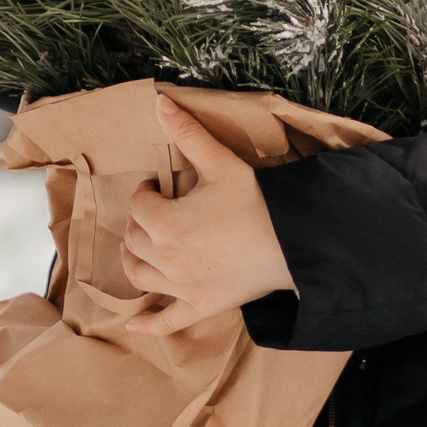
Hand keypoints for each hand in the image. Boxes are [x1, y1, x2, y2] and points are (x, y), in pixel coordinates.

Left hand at [122, 95, 295, 335]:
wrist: (293, 241)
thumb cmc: (256, 200)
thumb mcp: (220, 163)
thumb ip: (187, 133)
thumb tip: (159, 101)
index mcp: (164, 224)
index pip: (139, 205)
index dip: (147, 191)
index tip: (161, 185)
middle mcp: (165, 260)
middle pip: (135, 238)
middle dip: (141, 221)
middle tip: (157, 209)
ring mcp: (182, 288)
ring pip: (140, 276)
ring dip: (134, 259)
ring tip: (140, 244)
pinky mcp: (201, 307)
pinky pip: (167, 322)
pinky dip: (148, 325)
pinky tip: (134, 326)